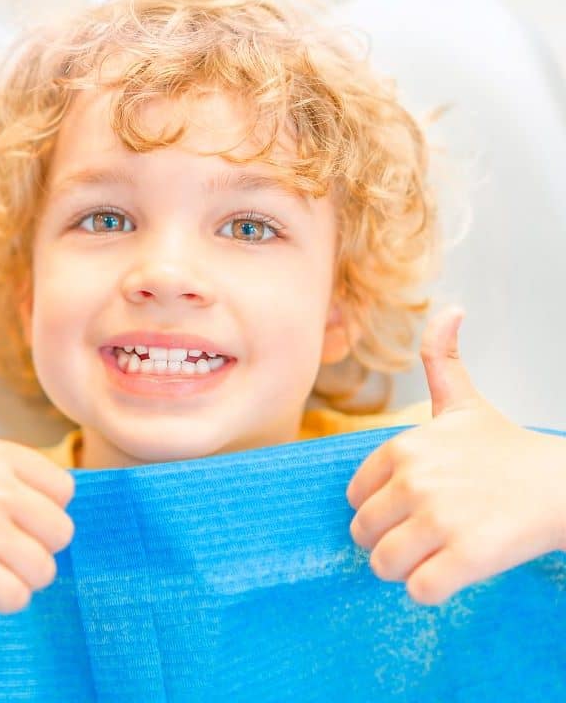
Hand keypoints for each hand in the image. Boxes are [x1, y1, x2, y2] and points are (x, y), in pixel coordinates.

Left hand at [346, 306, 565, 604]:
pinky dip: (429, 591)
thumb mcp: (464, 400)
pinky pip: (419, 590)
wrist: (560, 483)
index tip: (405, 510)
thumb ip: (442, 358)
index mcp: (403, 448)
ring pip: (383, 564)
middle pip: (363, 533)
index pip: (355, 496)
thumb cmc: (505, 447)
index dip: (377, 509)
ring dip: (403, 570)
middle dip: (386, 542)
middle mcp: (414, 480)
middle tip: (418, 539)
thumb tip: (451, 310)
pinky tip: (449, 574)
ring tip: (430, 559)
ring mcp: (439, 518)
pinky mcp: (468, 556)